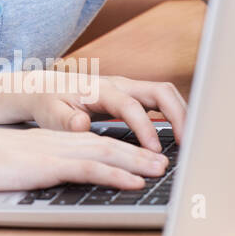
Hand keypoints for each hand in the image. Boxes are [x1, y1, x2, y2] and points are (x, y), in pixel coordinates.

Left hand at [0, 72, 185, 149]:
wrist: (44, 89)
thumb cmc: (49, 104)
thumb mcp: (50, 115)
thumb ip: (65, 122)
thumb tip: (82, 125)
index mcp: (101, 89)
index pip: (131, 106)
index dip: (146, 128)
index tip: (155, 151)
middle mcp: (120, 84)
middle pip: (160, 91)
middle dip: (179, 116)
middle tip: (188, 144)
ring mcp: (129, 88)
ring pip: (165, 93)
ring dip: (182, 114)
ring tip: (190, 142)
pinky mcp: (133, 95)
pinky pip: (161, 100)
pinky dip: (175, 114)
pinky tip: (180, 136)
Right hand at [0, 125, 169, 193]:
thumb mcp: (12, 160)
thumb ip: (33, 163)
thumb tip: (41, 172)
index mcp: (49, 140)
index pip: (93, 141)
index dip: (121, 146)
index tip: (142, 155)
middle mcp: (56, 141)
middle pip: (108, 143)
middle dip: (139, 150)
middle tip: (165, 160)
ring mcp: (53, 151)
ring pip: (106, 152)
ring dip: (137, 161)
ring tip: (160, 169)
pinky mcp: (46, 165)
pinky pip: (88, 168)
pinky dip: (115, 173)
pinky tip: (133, 180)